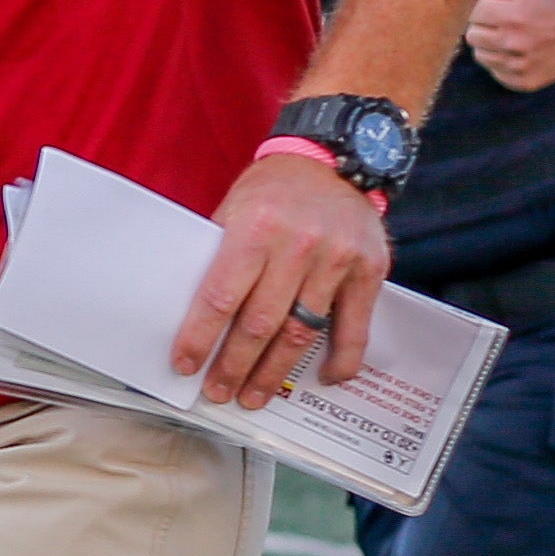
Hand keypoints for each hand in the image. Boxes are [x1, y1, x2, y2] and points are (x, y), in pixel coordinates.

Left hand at [174, 152, 391, 402]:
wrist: (334, 160)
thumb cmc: (273, 191)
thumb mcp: (233, 210)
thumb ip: (220, 258)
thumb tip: (191, 315)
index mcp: (255, 229)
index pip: (221, 297)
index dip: (200, 338)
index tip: (185, 365)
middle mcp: (298, 245)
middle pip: (261, 324)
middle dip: (234, 366)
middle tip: (219, 393)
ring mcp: (338, 259)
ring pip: (302, 332)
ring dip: (275, 371)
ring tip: (254, 395)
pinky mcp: (369, 270)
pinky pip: (354, 327)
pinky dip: (342, 359)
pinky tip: (323, 378)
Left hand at [461, 0, 554, 91]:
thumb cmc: (548, 4)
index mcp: (514, 16)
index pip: (472, 12)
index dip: (481, 7)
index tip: (494, 7)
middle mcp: (515, 43)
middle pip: (471, 35)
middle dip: (483, 26)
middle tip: (502, 21)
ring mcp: (518, 66)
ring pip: (479, 54)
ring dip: (489, 44)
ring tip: (510, 36)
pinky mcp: (522, 82)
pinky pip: (493, 71)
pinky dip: (500, 61)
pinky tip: (517, 52)